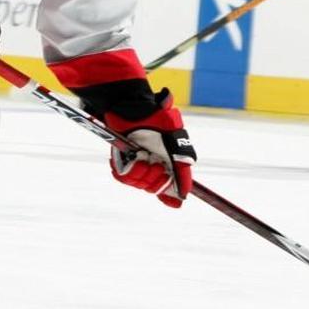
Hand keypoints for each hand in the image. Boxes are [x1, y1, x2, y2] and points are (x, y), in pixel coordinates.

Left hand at [105, 89, 195, 207]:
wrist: (128, 105)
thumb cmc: (153, 115)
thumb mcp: (173, 133)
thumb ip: (182, 159)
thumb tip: (186, 187)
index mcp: (169, 158)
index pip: (174, 183)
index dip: (175, 194)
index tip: (177, 202)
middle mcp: (154, 163)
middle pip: (157, 187)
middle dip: (156, 179)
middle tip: (155, 164)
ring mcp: (137, 163)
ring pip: (140, 184)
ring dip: (141, 172)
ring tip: (141, 156)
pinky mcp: (122, 162)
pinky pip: (124, 177)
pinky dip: (127, 170)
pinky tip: (130, 159)